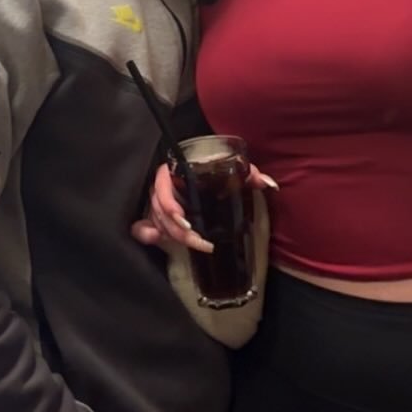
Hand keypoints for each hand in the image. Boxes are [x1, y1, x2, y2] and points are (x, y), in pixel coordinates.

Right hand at [130, 161, 278, 252]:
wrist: (206, 169)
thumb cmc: (216, 166)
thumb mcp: (232, 168)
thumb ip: (248, 173)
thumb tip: (269, 184)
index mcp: (175, 170)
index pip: (162, 185)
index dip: (169, 204)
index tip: (185, 221)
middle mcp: (163, 185)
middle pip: (160, 209)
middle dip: (177, 230)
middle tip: (199, 242)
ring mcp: (158, 201)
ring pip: (156, 219)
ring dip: (171, 234)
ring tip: (194, 244)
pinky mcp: (158, 215)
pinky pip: (143, 224)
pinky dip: (144, 233)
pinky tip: (154, 239)